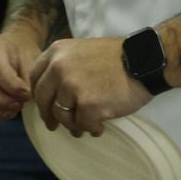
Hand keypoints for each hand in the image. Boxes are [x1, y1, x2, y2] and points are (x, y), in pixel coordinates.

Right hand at [0, 33, 41, 125]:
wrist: (16, 55)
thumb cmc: (24, 58)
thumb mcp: (32, 62)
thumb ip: (28, 80)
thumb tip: (22, 98)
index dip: (12, 87)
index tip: (26, 95)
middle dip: (0, 102)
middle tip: (18, 106)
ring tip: (12, 112)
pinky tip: (2, 116)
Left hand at [28, 36, 151, 136]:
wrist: (145, 61)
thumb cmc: (117, 58)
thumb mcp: (82, 51)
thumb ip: (64, 66)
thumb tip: (52, 93)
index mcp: (57, 52)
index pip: (35, 78)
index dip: (39, 95)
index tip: (45, 105)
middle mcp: (59, 68)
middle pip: (43, 100)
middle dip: (48, 116)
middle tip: (53, 125)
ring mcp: (72, 87)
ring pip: (62, 116)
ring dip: (73, 124)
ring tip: (84, 127)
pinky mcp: (88, 105)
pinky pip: (82, 125)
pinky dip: (91, 128)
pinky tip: (100, 127)